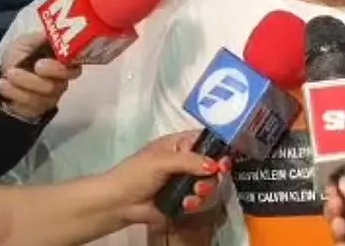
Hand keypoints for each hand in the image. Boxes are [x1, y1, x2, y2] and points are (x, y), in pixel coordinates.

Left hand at [0, 32, 80, 119]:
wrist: (5, 77)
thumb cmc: (20, 56)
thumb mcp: (26, 41)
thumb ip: (40, 38)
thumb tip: (53, 33)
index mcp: (63, 62)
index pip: (74, 65)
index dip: (64, 65)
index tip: (42, 62)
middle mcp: (61, 80)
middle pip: (60, 83)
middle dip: (47, 74)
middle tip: (36, 66)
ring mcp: (51, 96)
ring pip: (44, 94)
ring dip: (25, 82)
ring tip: (8, 74)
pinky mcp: (38, 108)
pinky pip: (30, 105)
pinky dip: (14, 93)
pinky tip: (3, 84)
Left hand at [102, 132, 232, 228]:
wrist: (118, 204)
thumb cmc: (136, 174)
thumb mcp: (162, 161)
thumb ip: (190, 161)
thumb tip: (216, 166)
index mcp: (180, 144)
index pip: (207, 140)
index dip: (220, 147)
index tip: (225, 158)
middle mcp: (188, 161)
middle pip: (215, 164)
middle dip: (214, 173)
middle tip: (212, 178)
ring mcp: (187, 182)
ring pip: (211, 184)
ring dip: (205, 190)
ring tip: (193, 194)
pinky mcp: (186, 201)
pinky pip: (202, 201)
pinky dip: (197, 203)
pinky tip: (186, 205)